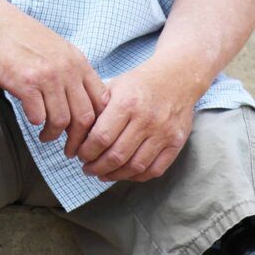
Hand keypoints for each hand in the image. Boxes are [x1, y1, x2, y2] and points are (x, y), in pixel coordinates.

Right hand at [0, 4, 107, 153]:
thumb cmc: (24, 40)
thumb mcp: (59, 51)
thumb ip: (73, 74)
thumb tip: (85, 105)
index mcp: (79, 63)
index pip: (101, 101)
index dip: (98, 125)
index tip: (89, 137)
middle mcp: (67, 70)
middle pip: (85, 117)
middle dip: (79, 140)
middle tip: (70, 150)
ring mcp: (47, 76)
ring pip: (62, 121)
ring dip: (54, 135)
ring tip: (46, 137)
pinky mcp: (26, 83)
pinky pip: (38, 116)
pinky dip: (36, 123)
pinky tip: (32, 121)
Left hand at [76, 60, 198, 182]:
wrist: (177, 78)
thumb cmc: (140, 84)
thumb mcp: (115, 86)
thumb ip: (97, 110)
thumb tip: (77, 136)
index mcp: (128, 103)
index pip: (101, 138)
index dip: (86, 152)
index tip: (79, 155)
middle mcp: (147, 119)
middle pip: (116, 156)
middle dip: (96, 167)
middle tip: (87, 169)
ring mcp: (163, 133)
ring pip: (134, 167)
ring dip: (114, 175)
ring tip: (102, 174)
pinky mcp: (176, 143)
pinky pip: (154, 170)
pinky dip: (137, 177)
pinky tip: (124, 174)